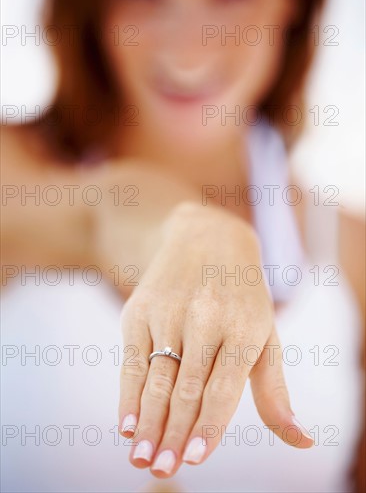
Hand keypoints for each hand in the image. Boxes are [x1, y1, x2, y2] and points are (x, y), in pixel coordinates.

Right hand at [118, 202, 312, 477]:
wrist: (205, 238)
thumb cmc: (242, 298)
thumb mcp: (266, 335)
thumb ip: (274, 390)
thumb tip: (302, 442)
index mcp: (243, 326)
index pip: (224, 386)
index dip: (208, 424)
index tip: (194, 458)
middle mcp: (206, 317)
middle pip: (186, 387)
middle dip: (172, 433)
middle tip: (161, 469)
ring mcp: (170, 311)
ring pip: (157, 377)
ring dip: (148, 421)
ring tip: (141, 459)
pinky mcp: (140, 309)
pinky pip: (133, 359)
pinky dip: (128, 394)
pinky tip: (126, 423)